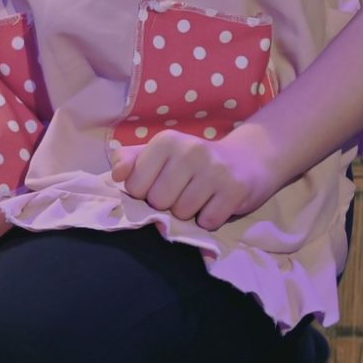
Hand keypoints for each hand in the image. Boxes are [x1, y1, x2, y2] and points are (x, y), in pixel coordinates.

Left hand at [109, 124, 282, 230]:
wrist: (246, 160)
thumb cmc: (193, 162)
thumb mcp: (159, 154)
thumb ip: (130, 160)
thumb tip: (116, 175)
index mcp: (165, 141)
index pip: (135, 185)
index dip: (144, 194)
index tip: (159, 185)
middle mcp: (189, 151)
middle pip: (159, 202)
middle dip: (167, 206)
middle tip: (182, 193)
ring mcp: (214, 169)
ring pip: (183, 214)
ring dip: (189, 214)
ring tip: (199, 198)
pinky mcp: (235, 189)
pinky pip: (208, 222)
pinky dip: (208, 220)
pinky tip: (214, 204)